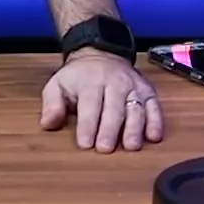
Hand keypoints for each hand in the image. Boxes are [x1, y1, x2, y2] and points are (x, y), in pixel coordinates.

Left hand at [40, 49, 165, 152]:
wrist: (100, 54)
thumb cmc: (78, 77)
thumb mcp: (57, 84)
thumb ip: (52, 104)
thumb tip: (48, 123)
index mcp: (90, 81)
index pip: (90, 104)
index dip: (87, 125)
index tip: (85, 144)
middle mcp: (114, 82)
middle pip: (114, 108)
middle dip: (110, 129)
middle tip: (106, 149)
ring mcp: (133, 86)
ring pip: (135, 108)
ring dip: (134, 128)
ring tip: (130, 146)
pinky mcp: (147, 91)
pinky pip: (154, 106)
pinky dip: (156, 121)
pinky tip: (154, 137)